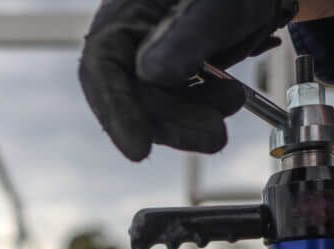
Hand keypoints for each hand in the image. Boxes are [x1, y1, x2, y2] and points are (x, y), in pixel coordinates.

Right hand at [79, 0, 296, 161]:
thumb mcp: (217, 4)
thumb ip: (184, 33)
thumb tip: (149, 72)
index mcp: (126, 9)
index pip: (102, 64)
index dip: (117, 111)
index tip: (138, 149)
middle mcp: (130, 33)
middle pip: (131, 94)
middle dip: (170, 120)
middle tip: (213, 133)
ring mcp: (151, 54)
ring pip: (155, 106)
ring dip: (190, 120)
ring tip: (231, 102)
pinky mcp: (174, 69)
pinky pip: (175, 103)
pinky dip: (201, 110)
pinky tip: (229, 99)